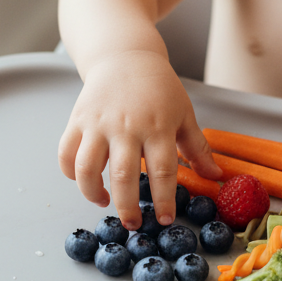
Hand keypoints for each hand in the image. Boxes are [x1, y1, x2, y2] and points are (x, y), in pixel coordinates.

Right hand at [58, 50, 219, 229]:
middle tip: (133, 224)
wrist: (125, 56)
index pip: (162, 171)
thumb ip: (197, 148)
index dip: (164, 199)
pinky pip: (66, 153)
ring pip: (87, 168)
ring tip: (104, 202)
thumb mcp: (184, 114)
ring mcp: (98, 123)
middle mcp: (126, 126)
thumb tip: (216, 177)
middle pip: (123, 176)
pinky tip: (84, 181)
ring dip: (93, 193)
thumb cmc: (158, 87)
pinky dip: (70, 173)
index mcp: (158, 126)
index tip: (165, 220)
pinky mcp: (77, 120)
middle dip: (127, 207)